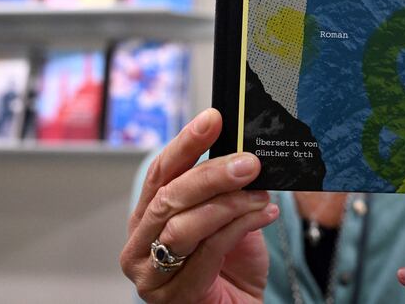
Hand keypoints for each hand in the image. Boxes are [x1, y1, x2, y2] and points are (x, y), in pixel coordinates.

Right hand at [120, 109, 278, 302]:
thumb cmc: (230, 267)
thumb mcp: (225, 217)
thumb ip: (223, 189)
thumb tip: (242, 150)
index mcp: (146, 218)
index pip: (160, 173)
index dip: (186, 143)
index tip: (213, 119)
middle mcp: (140, 246)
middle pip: (169, 197)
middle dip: (211, 173)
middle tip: (248, 161)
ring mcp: (152, 276)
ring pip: (184, 225)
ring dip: (228, 203)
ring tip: (261, 193)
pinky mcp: (176, 297)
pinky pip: (210, 251)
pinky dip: (241, 227)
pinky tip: (264, 214)